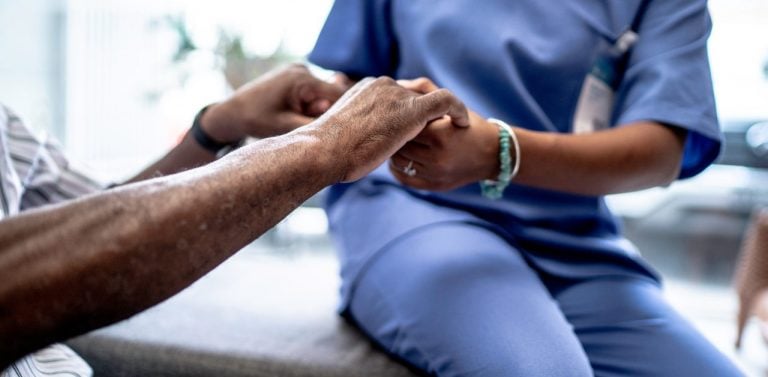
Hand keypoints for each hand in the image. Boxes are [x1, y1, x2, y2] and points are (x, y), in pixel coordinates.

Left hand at [202, 64, 345, 141]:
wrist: (232, 112)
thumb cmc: (257, 121)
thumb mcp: (287, 127)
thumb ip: (316, 124)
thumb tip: (342, 126)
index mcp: (302, 79)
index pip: (339, 94)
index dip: (343, 113)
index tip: (340, 129)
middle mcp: (303, 69)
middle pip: (332, 94)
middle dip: (325, 111)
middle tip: (306, 123)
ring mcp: (298, 69)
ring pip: (323, 93)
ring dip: (317, 108)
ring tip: (296, 118)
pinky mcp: (295, 74)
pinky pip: (313, 90)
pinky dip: (310, 104)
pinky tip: (295, 112)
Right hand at [310, 77, 468, 181]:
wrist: (324, 151)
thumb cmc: (327, 151)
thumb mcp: (342, 132)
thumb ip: (357, 128)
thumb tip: (357, 140)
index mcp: (368, 87)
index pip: (397, 94)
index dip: (407, 109)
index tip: (415, 128)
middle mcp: (384, 85)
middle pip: (414, 94)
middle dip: (426, 111)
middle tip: (441, 129)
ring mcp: (397, 95)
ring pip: (429, 99)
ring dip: (441, 115)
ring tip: (453, 129)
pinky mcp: (412, 110)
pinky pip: (445, 101)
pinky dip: (457, 109)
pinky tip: (463, 123)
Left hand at [389, 78, 500, 190]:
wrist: (493, 154)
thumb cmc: (470, 125)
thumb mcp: (452, 103)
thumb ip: (425, 90)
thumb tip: (398, 84)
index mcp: (441, 134)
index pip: (405, 124)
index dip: (399, 118)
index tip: (397, 112)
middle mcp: (437, 157)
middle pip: (399, 145)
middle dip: (394, 135)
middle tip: (392, 127)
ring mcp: (435, 175)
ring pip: (398, 162)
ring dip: (394, 151)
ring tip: (397, 142)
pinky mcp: (434, 186)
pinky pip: (404, 178)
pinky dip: (398, 168)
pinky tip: (403, 158)